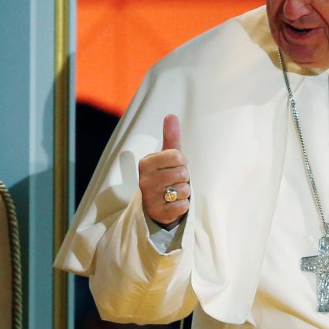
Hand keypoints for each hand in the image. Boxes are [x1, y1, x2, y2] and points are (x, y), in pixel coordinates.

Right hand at [139, 114, 190, 229]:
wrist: (158, 204)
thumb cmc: (166, 174)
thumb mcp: (168, 155)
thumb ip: (171, 136)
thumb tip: (171, 115)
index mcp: (146, 162)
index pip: (178, 156)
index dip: (182, 162)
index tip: (175, 166)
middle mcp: (144, 180)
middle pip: (183, 173)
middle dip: (184, 177)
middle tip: (175, 180)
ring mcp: (150, 197)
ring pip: (184, 190)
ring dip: (184, 191)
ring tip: (174, 192)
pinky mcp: (157, 213)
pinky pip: (182, 206)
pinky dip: (183, 205)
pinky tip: (173, 204)